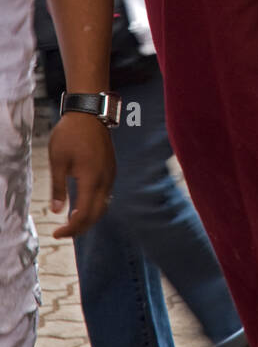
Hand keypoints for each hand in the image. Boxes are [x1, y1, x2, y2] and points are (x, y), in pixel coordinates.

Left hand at [48, 112, 115, 238]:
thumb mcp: (58, 160)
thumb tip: (56, 211)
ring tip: (71, 221)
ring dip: (89, 217)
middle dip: (81, 227)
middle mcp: (105, 179)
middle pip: (97, 214)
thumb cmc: (71, 134)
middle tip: (63, 232)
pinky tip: (82, 204)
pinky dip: (95, 205)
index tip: (56, 233)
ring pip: (104, 205)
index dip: (71, 228)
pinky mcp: (111, 169)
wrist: (90, 112)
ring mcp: (111, 174)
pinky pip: (106, 195)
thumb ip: (58, 187)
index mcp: (91, 179)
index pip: (84, 214)